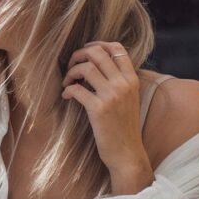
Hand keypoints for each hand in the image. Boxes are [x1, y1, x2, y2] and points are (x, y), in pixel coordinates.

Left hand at [61, 41, 149, 173]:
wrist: (127, 154)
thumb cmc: (124, 128)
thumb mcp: (129, 100)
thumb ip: (119, 82)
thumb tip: (96, 66)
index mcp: (132, 80)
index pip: (117, 48)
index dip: (98, 44)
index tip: (86, 51)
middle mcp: (123, 84)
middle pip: (98, 53)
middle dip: (79, 54)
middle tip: (71, 64)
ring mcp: (112, 96)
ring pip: (86, 68)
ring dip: (71, 72)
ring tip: (67, 82)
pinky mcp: (99, 109)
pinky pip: (77, 89)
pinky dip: (68, 90)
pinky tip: (67, 96)